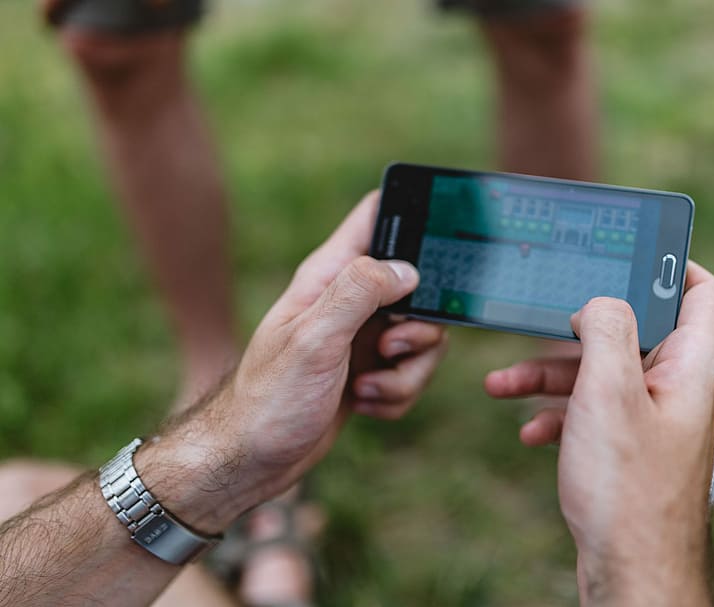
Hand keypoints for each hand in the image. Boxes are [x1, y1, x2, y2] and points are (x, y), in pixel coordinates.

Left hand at [136, 192, 446, 532]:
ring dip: (407, 372)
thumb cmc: (270, 398)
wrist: (252, 460)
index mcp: (330, 276)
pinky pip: (410, 373)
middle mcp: (349, 302)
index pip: (376, 216)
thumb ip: (359, 292)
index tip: (435, 248)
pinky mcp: (370, 372)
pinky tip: (362, 404)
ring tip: (365, 388)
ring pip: (422, 338)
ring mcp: (362, 337)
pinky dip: (396, 395)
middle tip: (388, 348)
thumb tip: (408, 269)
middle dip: (420, 327)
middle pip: (420, 287)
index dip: (412, 217)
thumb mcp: (314, 338)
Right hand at [485, 262, 713, 604]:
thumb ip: (606, 328)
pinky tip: (530, 428)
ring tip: (501, 383)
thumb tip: (601, 300)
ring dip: (551, 371)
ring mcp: (652, 416)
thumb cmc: (627, 488)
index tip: (625, 251)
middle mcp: (677, 385)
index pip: (701, 289)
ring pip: (602, 371)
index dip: (670, 262)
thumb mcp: (608, 391)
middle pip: (632, 328)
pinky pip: (593, 409)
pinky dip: (560, 410)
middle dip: (577, 325)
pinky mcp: (628, 444)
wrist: (631, 571)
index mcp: (690, 363)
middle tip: (542, 315)